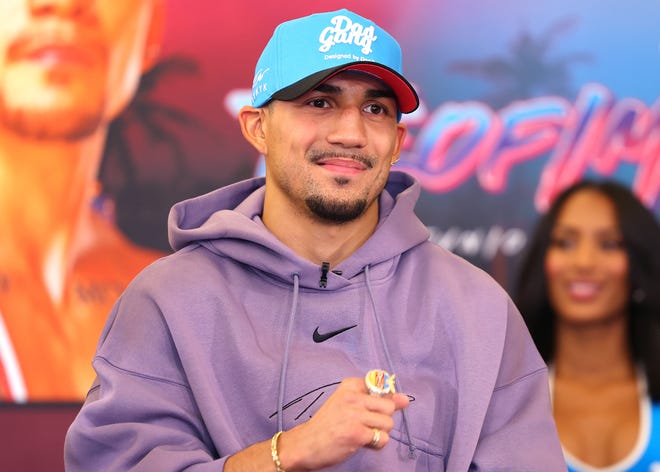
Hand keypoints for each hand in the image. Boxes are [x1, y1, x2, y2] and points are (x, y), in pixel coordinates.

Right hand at [276, 377, 408, 470]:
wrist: (305, 444)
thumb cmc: (327, 424)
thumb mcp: (347, 403)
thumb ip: (375, 399)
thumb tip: (405, 399)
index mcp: (350, 385)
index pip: (383, 387)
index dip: (380, 403)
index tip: (367, 411)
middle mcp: (353, 396)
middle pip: (389, 406)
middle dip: (382, 420)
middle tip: (365, 425)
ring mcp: (355, 415)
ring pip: (388, 423)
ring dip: (379, 433)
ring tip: (362, 434)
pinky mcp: (357, 433)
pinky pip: (382, 438)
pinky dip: (376, 444)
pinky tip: (361, 442)